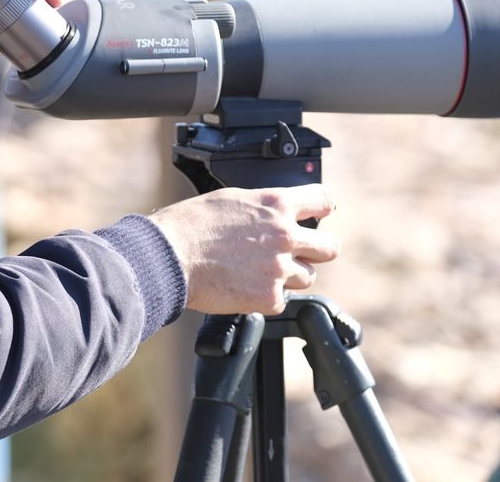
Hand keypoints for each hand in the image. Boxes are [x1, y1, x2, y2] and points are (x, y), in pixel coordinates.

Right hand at [148, 184, 339, 314]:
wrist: (169, 256)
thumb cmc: (191, 225)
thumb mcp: (232, 200)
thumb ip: (263, 209)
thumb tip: (275, 216)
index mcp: (276, 204)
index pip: (323, 202)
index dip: (320, 210)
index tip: (316, 216)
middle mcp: (285, 235)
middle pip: (329, 247)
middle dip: (317, 250)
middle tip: (299, 252)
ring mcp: (279, 268)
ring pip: (307, 276)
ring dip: (289, 275)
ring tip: (260, 271)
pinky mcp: (269, 297)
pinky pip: (282, 299)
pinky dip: (266, 296)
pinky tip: (245, 286)